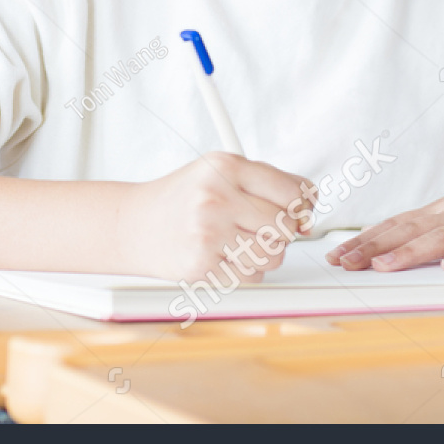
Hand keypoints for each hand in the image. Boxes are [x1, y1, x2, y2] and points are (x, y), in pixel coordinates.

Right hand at [116, 151, 315, 282]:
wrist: (133, 224)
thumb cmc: (182, 198)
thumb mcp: (218, 172)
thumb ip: (266, 183)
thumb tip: (309, 210)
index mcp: (224, 166)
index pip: (292, 191)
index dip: (303, 205)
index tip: (298, 209)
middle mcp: (216, 196)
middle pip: (285, 227)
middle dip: (279, 231)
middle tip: (257, 226)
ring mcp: (208, 232)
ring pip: (273, 256)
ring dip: (263, 254)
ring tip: (236, 241)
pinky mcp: (202, 265)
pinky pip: (252, 277)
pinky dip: (244, 271)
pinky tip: (221, 256)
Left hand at [325, 174, 443, 271]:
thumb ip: (442, 233)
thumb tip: (402, 251)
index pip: (396, 225)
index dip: (365, 239)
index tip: (336, 254)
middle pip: (408, 229)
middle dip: (371, 247)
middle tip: (342, 262)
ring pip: (440, 237)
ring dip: (409, 252)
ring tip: (382, 266)